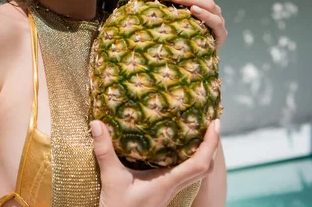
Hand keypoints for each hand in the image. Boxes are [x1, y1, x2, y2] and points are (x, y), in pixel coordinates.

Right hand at [91, 119, 219, 206]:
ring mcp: (168, 189)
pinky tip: (175, 148)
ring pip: (196, 171)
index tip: (214, 123)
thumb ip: (104, 152)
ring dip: (202, 151)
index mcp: (167, 183)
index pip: (199, 164)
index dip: (211, 143)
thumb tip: (97, 123)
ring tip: (197, 131)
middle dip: (211, 144)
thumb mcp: (111, 178)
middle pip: (205, 167)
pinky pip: (183, 172)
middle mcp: (173, 186)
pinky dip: (187, 158)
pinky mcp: (162, 189)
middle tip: (210, 122)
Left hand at [156, 0, 227, 51]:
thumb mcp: (171, 19)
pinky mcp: (220, 35)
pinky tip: (194, 11)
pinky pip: (215, 22)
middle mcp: (211, 9)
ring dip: (190, 0)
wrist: (189, 64)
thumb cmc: (177, 38)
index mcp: (201, 1)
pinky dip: (205, 15)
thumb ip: (166, 6)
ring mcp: (218, 21)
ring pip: (208, 4)